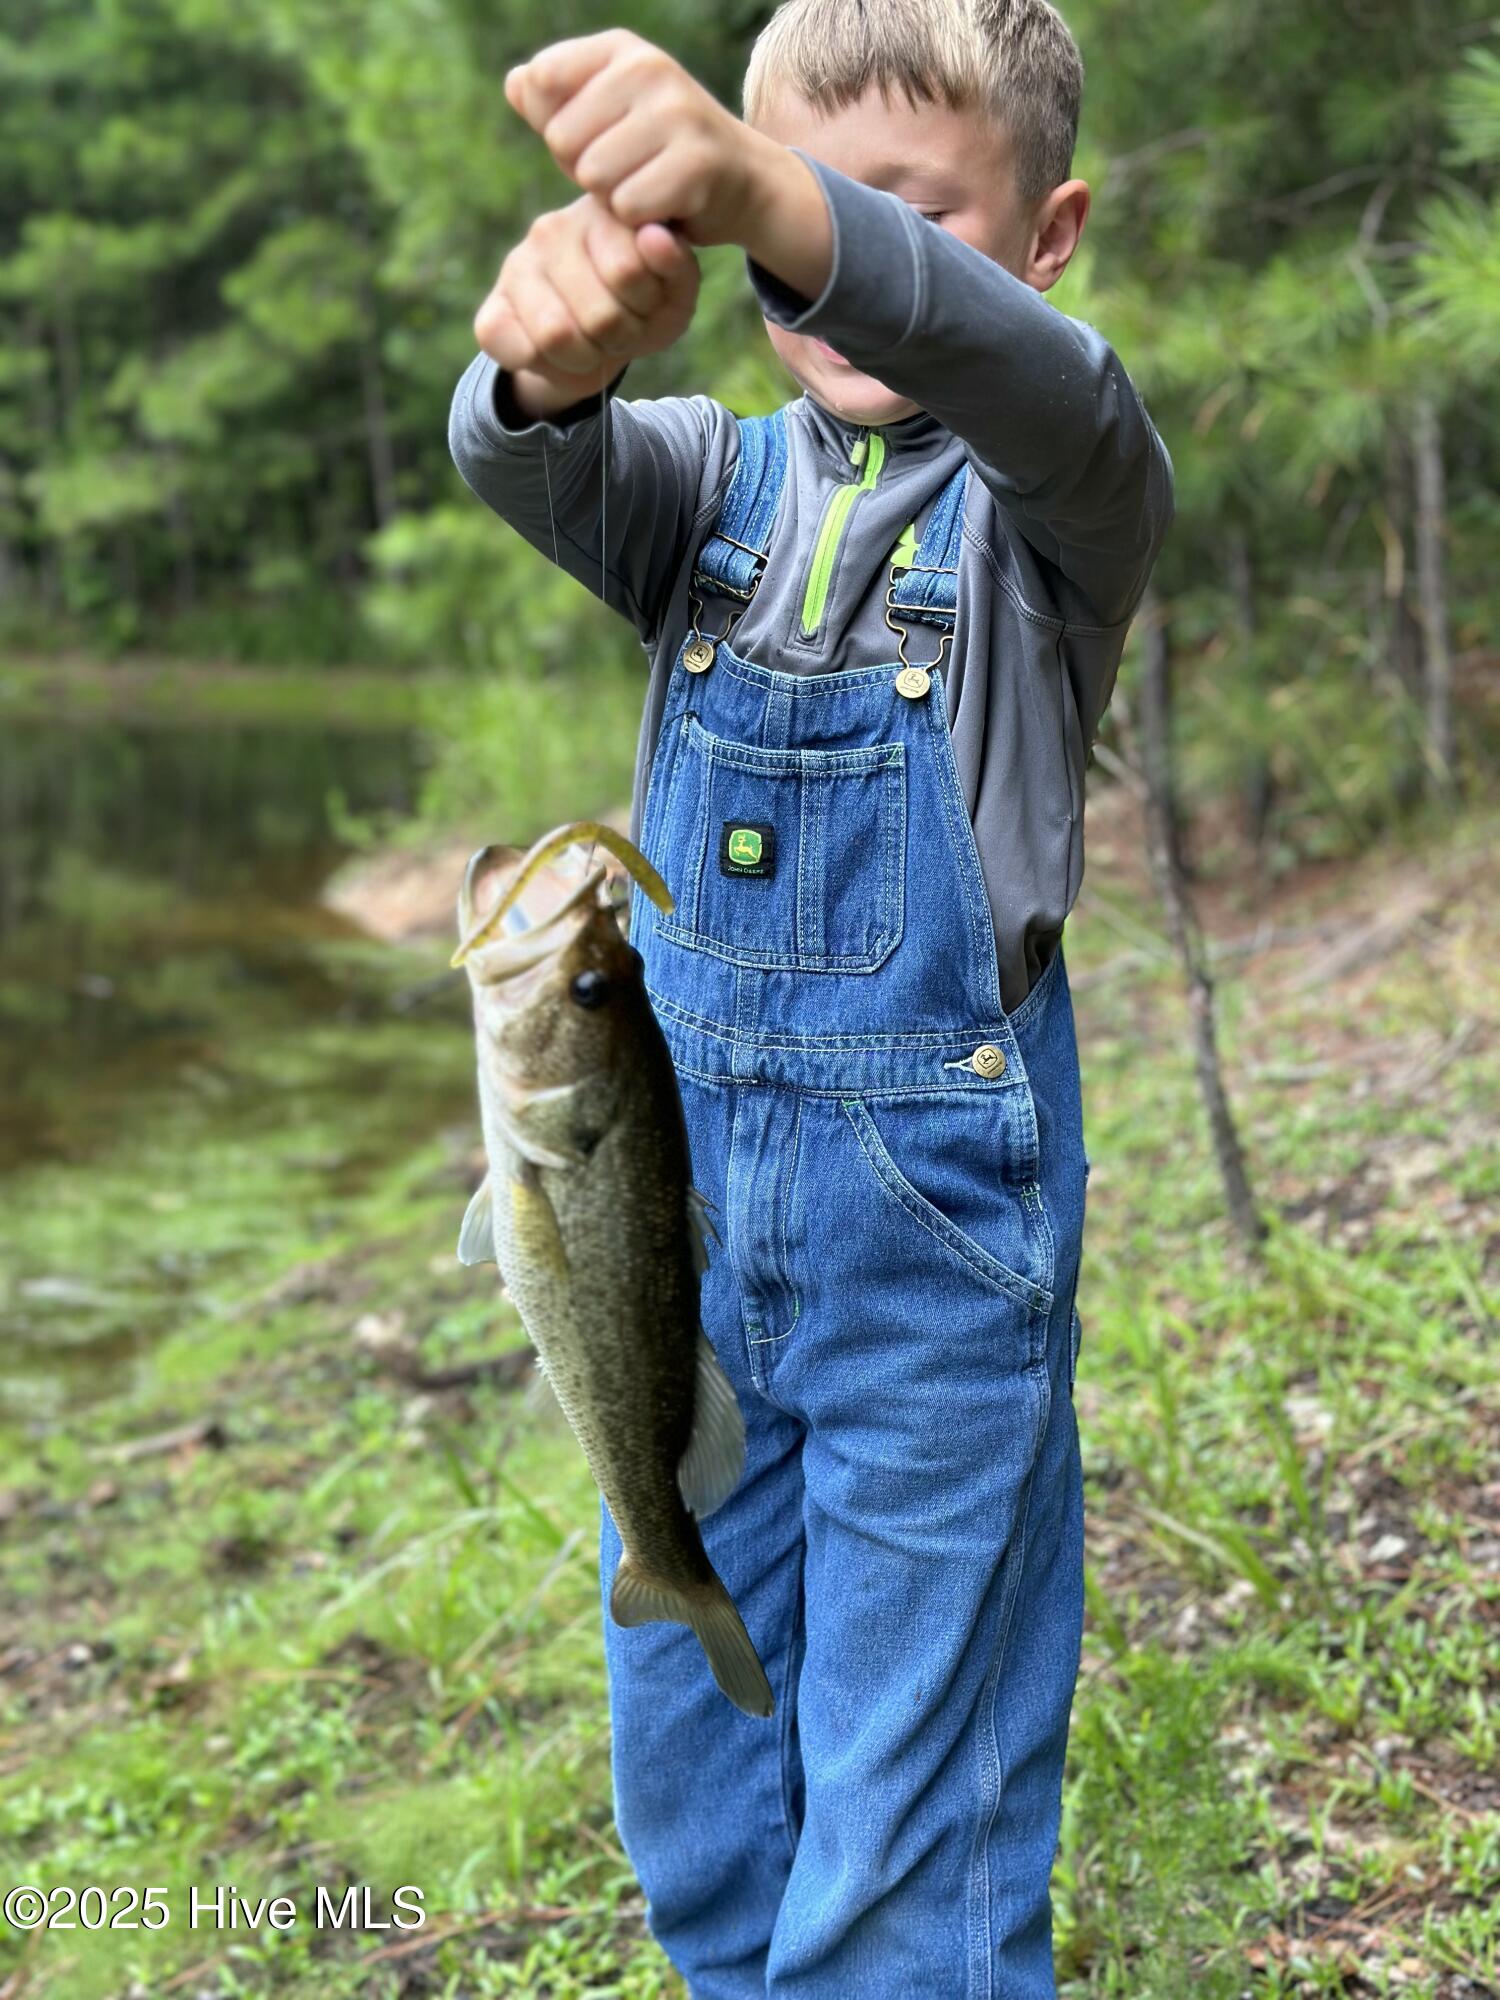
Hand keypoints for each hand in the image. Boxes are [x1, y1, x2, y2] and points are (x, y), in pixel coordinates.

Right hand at [473, 193, 699, 416]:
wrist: (601, 344)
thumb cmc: (642, 307)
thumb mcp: (673, 292)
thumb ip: (675, 265)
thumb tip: (655, 237)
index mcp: (601, 212)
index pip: (627, 270)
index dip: (647, 305)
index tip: (649, 301)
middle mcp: (553, 229)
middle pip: (598, 313)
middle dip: (620, 337)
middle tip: (620, 328)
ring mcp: (517, 268)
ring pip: (556, 335)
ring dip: (587, 357)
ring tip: (594, 341)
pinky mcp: (492, 311)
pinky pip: (512, 349)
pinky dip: (547, 369)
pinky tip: (559, 356)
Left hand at [505, 29, 776, 248]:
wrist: (739, 180)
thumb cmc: (654, 152)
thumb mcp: (601, 119)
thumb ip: (550, 103)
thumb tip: (516, 84)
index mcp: (620, 49)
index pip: (542, 82)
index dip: (559, 129)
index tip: (598, 138)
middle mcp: (649, 68)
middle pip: (563, 139)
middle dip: (586, 170)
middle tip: (628, 171)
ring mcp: (677, 113)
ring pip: (594, 177)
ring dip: (612, 200)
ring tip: (646, 188)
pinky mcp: (696, 163)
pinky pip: (628, 206)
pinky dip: (639, 221)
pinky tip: (665, 208)